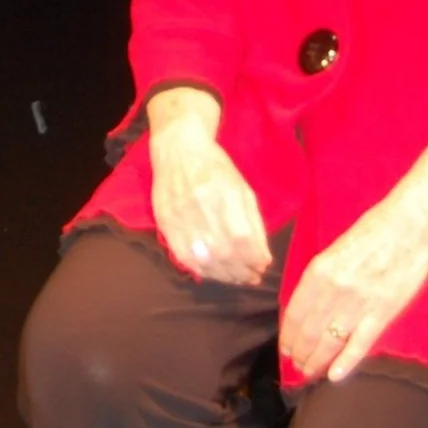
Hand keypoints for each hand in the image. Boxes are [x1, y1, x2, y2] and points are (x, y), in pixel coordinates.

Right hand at [146, 87, 271, 285]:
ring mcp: (179, 214)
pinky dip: (201, 270)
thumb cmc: (216, 167)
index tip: (262, 266)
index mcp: (225, 193)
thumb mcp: (242, 188)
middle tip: (252, 277)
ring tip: (236, 277)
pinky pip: (183, 256)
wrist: (177, 149)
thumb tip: (262, 259)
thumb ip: (254, 224)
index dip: (254, 259)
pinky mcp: (164, 221)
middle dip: (242, 272)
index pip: (241, 238)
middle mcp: (200, 204)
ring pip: (204, 259)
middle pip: (223, 252)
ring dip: (224, 275)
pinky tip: (213, 271)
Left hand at [280, 125, 427, 382]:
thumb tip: (310, 303)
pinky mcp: (383, 312)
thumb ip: (323, 277)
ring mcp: (358, 303)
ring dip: (316, 359)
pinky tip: (334, 376)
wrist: (410, 225)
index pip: (295, 312)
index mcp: (319, 270)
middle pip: (309, 330)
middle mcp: (334, 289)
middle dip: (299, 351)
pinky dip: (346, 361)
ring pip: (330, 340)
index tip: (285, 347)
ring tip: (308, 372)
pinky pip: (360, 343)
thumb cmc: (374, 231)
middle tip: (294, 366)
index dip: (288, 334)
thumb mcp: (336, 249)